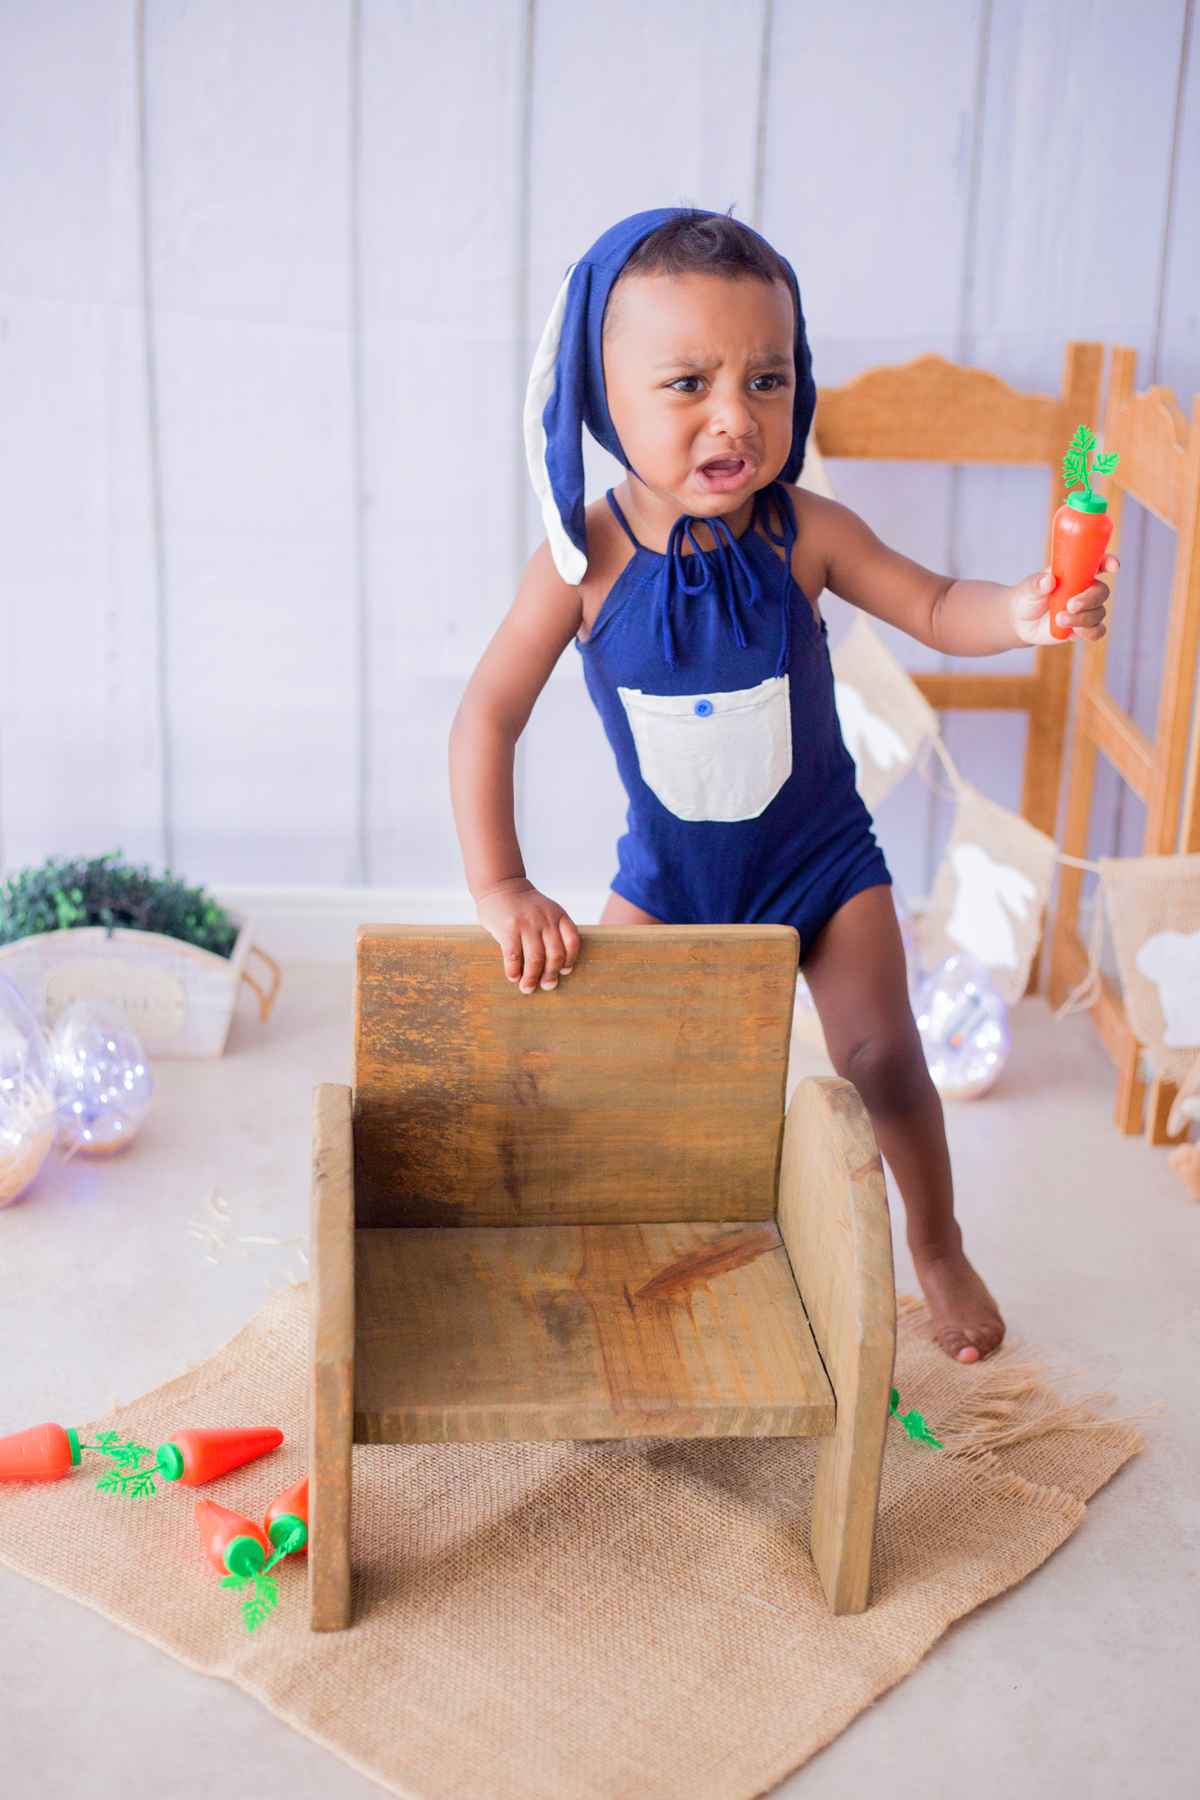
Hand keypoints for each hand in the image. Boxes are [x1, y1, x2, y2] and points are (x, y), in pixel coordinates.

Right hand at [475, 877, 579, 993]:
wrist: (501, 886)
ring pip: (535, 959)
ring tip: (527, 988)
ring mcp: (526, 923)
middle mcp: (545, 919)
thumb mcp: (547, 910)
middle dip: (551, 975)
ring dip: (532, 978)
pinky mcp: (508, 929)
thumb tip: (557, 966)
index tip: (563, 972)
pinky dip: (514, 970)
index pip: (572, 941)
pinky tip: (513, 977)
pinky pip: (513, 956)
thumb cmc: (525, 906)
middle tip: (547, 986)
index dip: (570, 960)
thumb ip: (554, 929)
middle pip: (555, 954)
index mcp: (558, 914)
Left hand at [1010, 554, 1117, 645]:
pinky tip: (1075, 631)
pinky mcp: (1082, 628)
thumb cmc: (1026, 598)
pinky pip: (1097, 631)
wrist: (1020, 622)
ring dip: (1082, 618)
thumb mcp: (1027, 588)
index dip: (1108, 563)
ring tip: (1059, 619)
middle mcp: (1084, 590)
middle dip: (1090, 599)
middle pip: (1102, 592)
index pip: (1097, 564)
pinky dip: (1090, 632)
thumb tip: (1048, 581)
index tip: (1113, 567)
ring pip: (1099, 613)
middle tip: (1071, 605)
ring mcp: (1085, 610)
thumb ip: (1037, 584)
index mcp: (1075, 573)